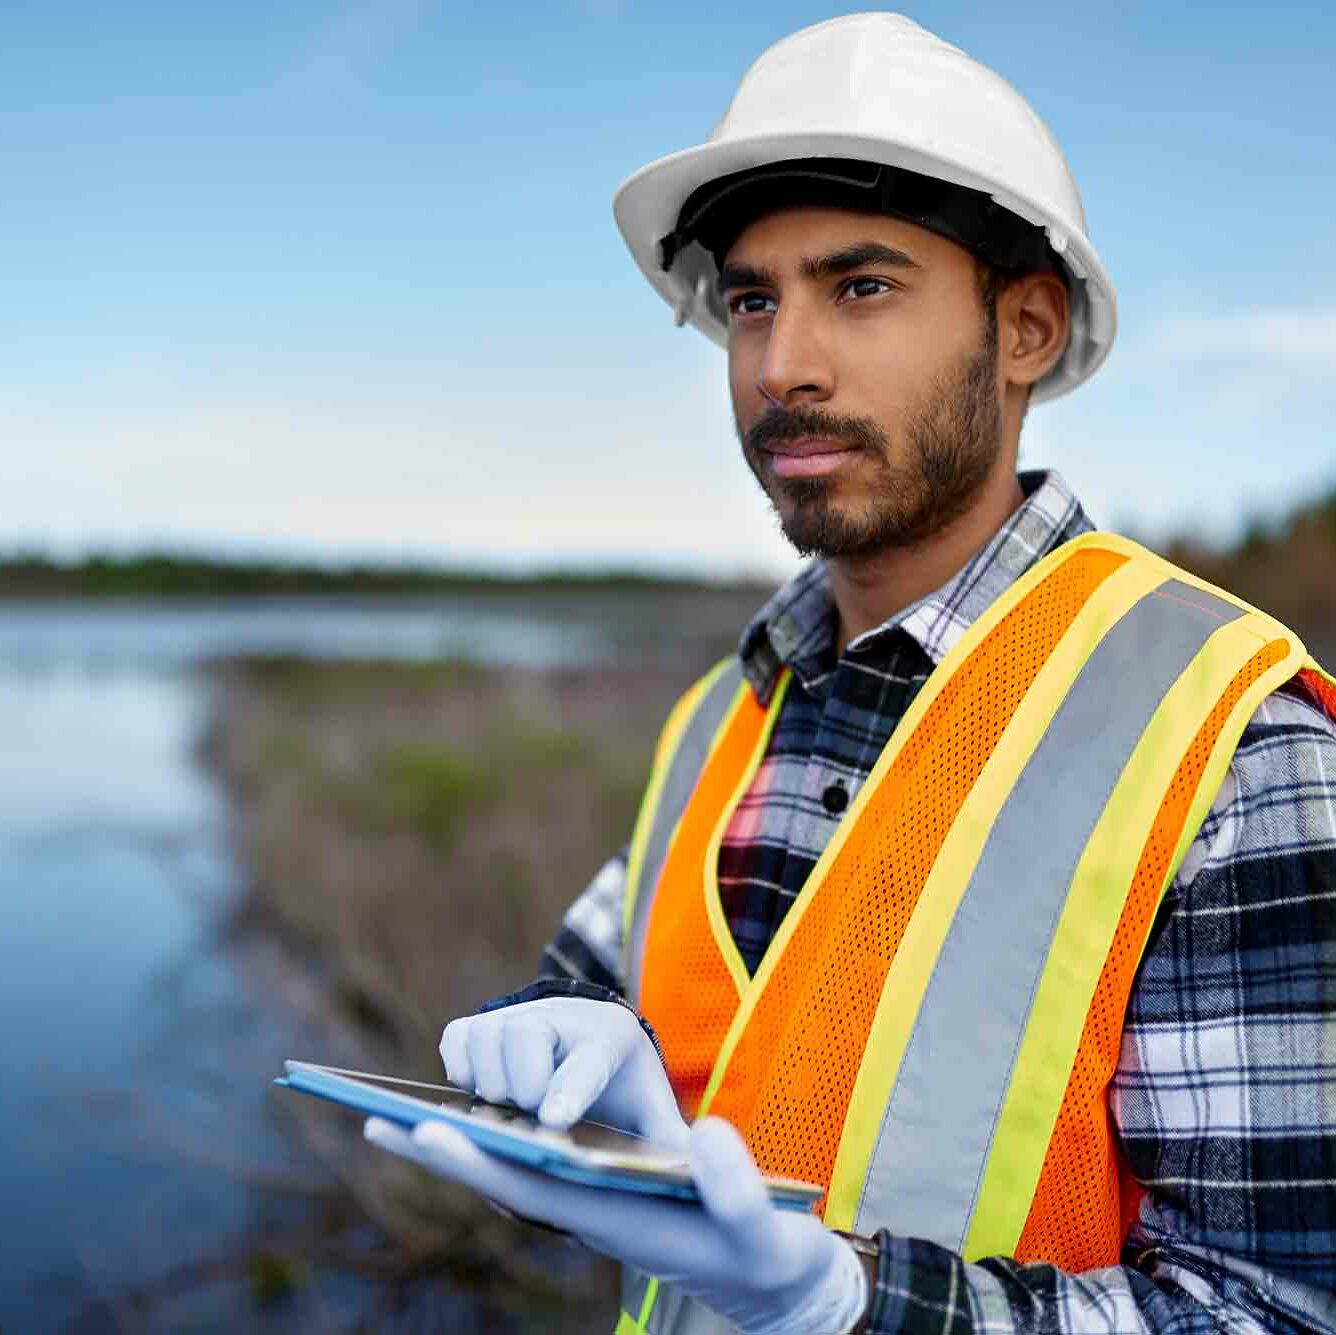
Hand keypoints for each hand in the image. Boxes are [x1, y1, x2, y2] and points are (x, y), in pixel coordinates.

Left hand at [364, 1114, 866, 1334]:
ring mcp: (592, 1203)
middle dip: (444, 1154)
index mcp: (614, 1220)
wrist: (766, 1273)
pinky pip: (536, 1166)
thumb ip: (737, 1188)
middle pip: (504, 1180)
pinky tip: (478, 1122)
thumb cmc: (762, 1250)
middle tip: (377, 1122)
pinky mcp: (603, 1193)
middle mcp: (589, 1213)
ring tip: (404, 1118)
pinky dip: (498, 1145)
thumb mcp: (760, 1227)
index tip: (428, 1130)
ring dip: (462, 1148)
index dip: (480, 1160)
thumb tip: (705, 1133)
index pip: (533, 1188)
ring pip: (514, 1172)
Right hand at [439, 997, 687, 1147]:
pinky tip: (485, 1095)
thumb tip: (694, 1177)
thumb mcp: (654, 1116)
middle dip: (523, 1085)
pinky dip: (463, 1070)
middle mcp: (563, 1016)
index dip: (570, 1090)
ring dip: (491, 1082)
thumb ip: (672, 1147)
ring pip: (487, 1037)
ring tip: (511, 1110)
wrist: (592, 1049)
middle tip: (532, 1117)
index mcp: (613, 1038)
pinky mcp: (482, 1023)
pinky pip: (457, 1039)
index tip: (553, 1122)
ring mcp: (518, 1015)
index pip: (588, 1060)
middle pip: (525, 1037)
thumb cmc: (624, 1093)